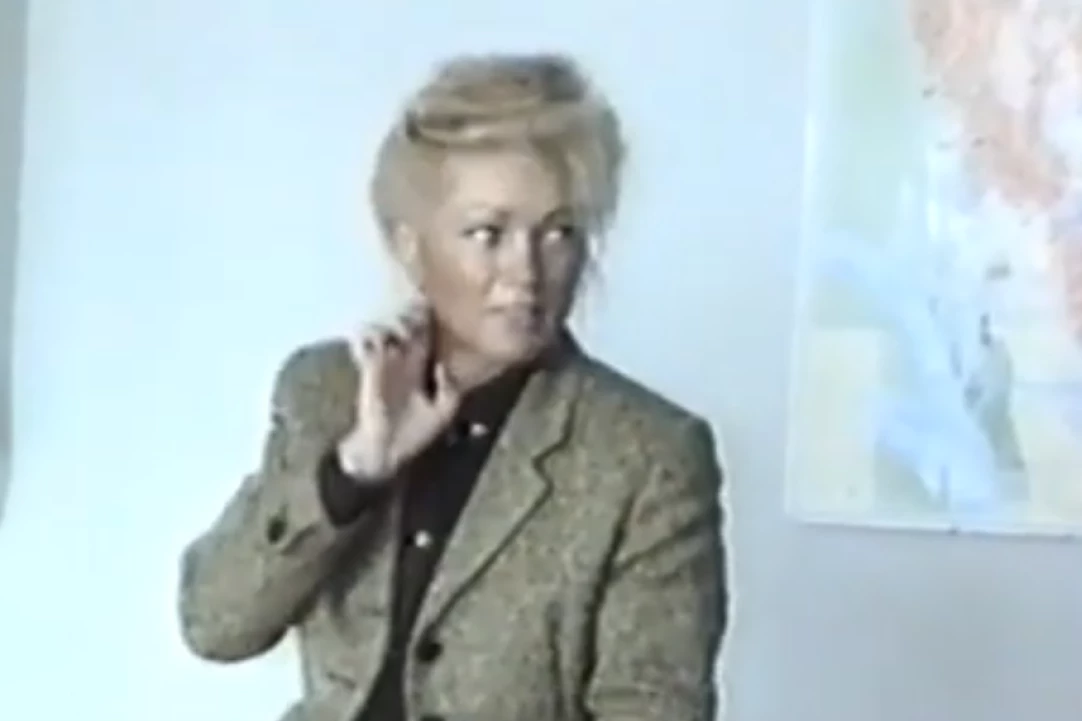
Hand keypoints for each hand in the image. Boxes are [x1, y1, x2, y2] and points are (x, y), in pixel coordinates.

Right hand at [336, 304, 460, 479]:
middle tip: (417, 304)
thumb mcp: (442, 413)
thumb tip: (442, 365)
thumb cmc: (415, 434)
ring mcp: (384, 365)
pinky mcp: (369, 372)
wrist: (385, 452)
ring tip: (402, 321)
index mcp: (419, 369)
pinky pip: (366, 346)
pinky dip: (369, 336)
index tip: (433, 309)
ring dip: (392, 323)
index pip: (424, 338)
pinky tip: (379, 336)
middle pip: (405, 328)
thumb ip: (449, 389)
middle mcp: (401, 362)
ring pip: (385, 331)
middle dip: (411, 314)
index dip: (428, 323)